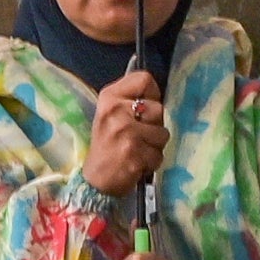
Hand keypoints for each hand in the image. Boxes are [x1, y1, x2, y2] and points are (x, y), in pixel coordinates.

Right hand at [82, 68, 166, 197]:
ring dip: (155, 145)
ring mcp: (126, 132)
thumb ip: (130, 99)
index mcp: (109, 96)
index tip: (142, 110)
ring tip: (138, 150)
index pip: (145, 79)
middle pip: (158, 108)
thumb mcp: (111, 114)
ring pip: (163, 133)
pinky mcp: (135, 154)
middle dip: (154, 125)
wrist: (96, 179)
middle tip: (137, 136)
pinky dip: (152, 162)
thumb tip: (156, 92)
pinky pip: (159, 154)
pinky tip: (137, 162)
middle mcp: (116, 111)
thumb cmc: (108, 144)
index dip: (151, 95)